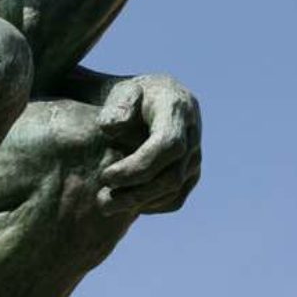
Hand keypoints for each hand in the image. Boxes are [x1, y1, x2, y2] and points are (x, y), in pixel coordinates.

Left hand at [96, 74, 201, 214]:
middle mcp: (192, 134)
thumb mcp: (119, 91)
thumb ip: (115, 107)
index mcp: (176, 107)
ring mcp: (195, 155)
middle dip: (136, 192)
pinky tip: (124, 203)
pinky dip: (150, 205)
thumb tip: (112, 128)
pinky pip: (176, 198)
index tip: (106, 176)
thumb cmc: (128, 96)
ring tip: (105, 204)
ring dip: (139, 203)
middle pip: (172, 175)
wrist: (148, 98)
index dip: (138, 166)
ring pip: (174, 191)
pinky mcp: (191, 172)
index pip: (168, 145)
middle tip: (101, 200)